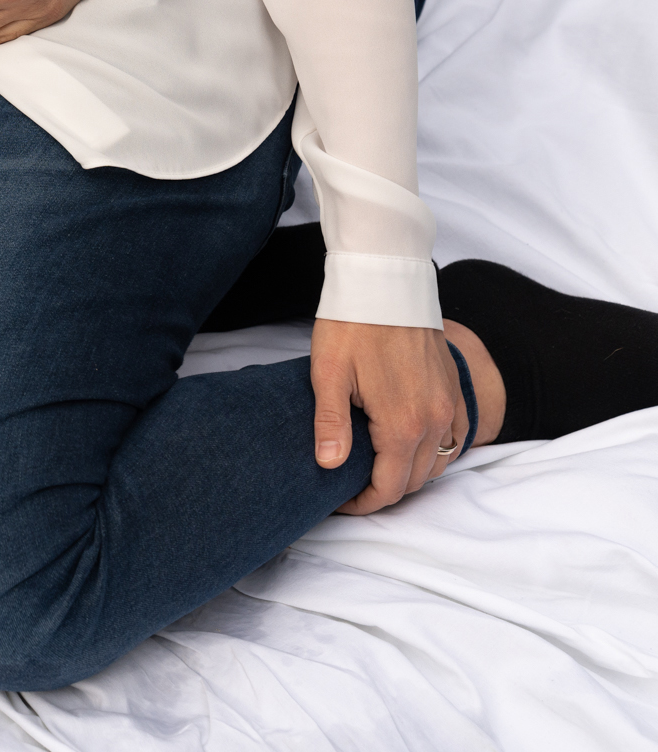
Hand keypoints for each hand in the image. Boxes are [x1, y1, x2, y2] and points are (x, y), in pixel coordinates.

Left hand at [311, 317, 467, 515]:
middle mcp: (435, 420)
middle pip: (416, 480)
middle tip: (352, 489)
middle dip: (385, 492)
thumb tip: (330, 467)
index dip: (364, 504)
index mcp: (402, 423)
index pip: (390, 487)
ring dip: (412, 474)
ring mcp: (450, 404)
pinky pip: (458, 437)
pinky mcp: (455, 388)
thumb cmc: (352, 325)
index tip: (340, 502)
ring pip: (439, 462)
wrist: (386, 283)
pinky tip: (414, 447)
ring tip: (377, 470)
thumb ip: (331, 424)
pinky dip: (439, 452)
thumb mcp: (328, 373)